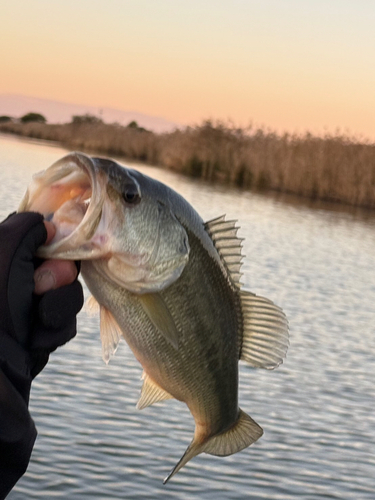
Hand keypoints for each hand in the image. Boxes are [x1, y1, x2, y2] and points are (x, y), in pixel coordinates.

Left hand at [0, 212, 83, 377]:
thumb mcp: (5, 251)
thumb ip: (25, 227)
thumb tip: (48, 226)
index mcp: (6, 260)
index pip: (44, 240)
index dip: (56, 245)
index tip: (53, 252)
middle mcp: (18, 281)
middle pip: (63, 267)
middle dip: (57, 279)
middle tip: (38, 287)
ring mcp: (30, 307)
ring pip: (70, 296)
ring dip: (57, 308)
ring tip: (35, 320)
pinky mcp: (41, 331)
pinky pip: (66, 323)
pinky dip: (52, 331)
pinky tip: (32, 339)